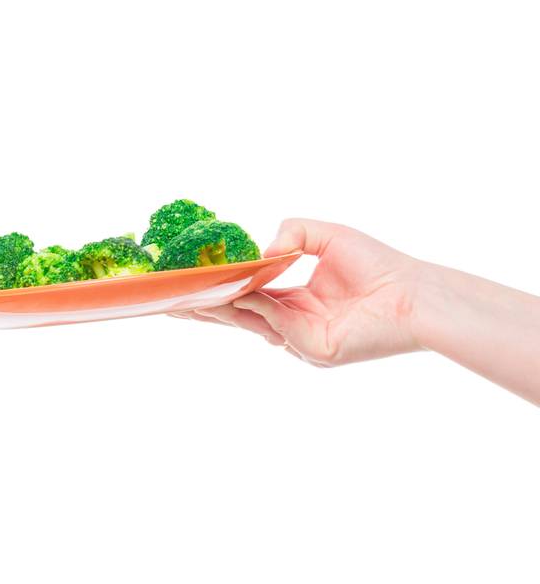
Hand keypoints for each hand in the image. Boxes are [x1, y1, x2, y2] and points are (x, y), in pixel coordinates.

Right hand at [172, 218, 425, 366]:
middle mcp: (294, 323)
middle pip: (239, 317)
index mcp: (296, 300)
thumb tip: (262, 251)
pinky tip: (235, 294)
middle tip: (168, 305)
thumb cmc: (380, 265)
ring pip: (250, 322)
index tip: (187, 287)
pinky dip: (254, 307)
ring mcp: (301, 340)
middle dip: (203, 310)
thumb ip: (291, 232)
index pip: (248, 297)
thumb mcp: (326, 235)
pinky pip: (275, 323)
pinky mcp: (313, 350)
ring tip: (186, 300)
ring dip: (218, 310)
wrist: (415, 292)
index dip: (218, 292)